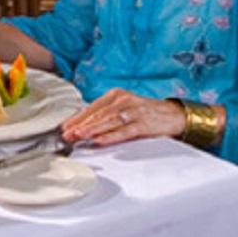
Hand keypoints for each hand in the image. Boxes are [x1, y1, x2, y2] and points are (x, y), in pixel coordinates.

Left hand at [60, 88, 183, 147]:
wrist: (174, 116)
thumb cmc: (145, 115)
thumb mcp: (124, 110)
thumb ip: (106, 116)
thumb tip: (82, 127)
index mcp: (116, 95)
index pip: (92, 107)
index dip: (76, 118)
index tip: (63, 127)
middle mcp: (123, 100)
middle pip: (97, 114)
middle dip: (80, 125)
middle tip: (66, 134)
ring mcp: (133, 111)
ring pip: (108, 121)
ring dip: (91, 129)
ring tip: (78, 136)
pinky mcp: (143, 123)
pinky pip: (123, 131)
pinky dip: (110, 136)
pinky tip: (99, 141)